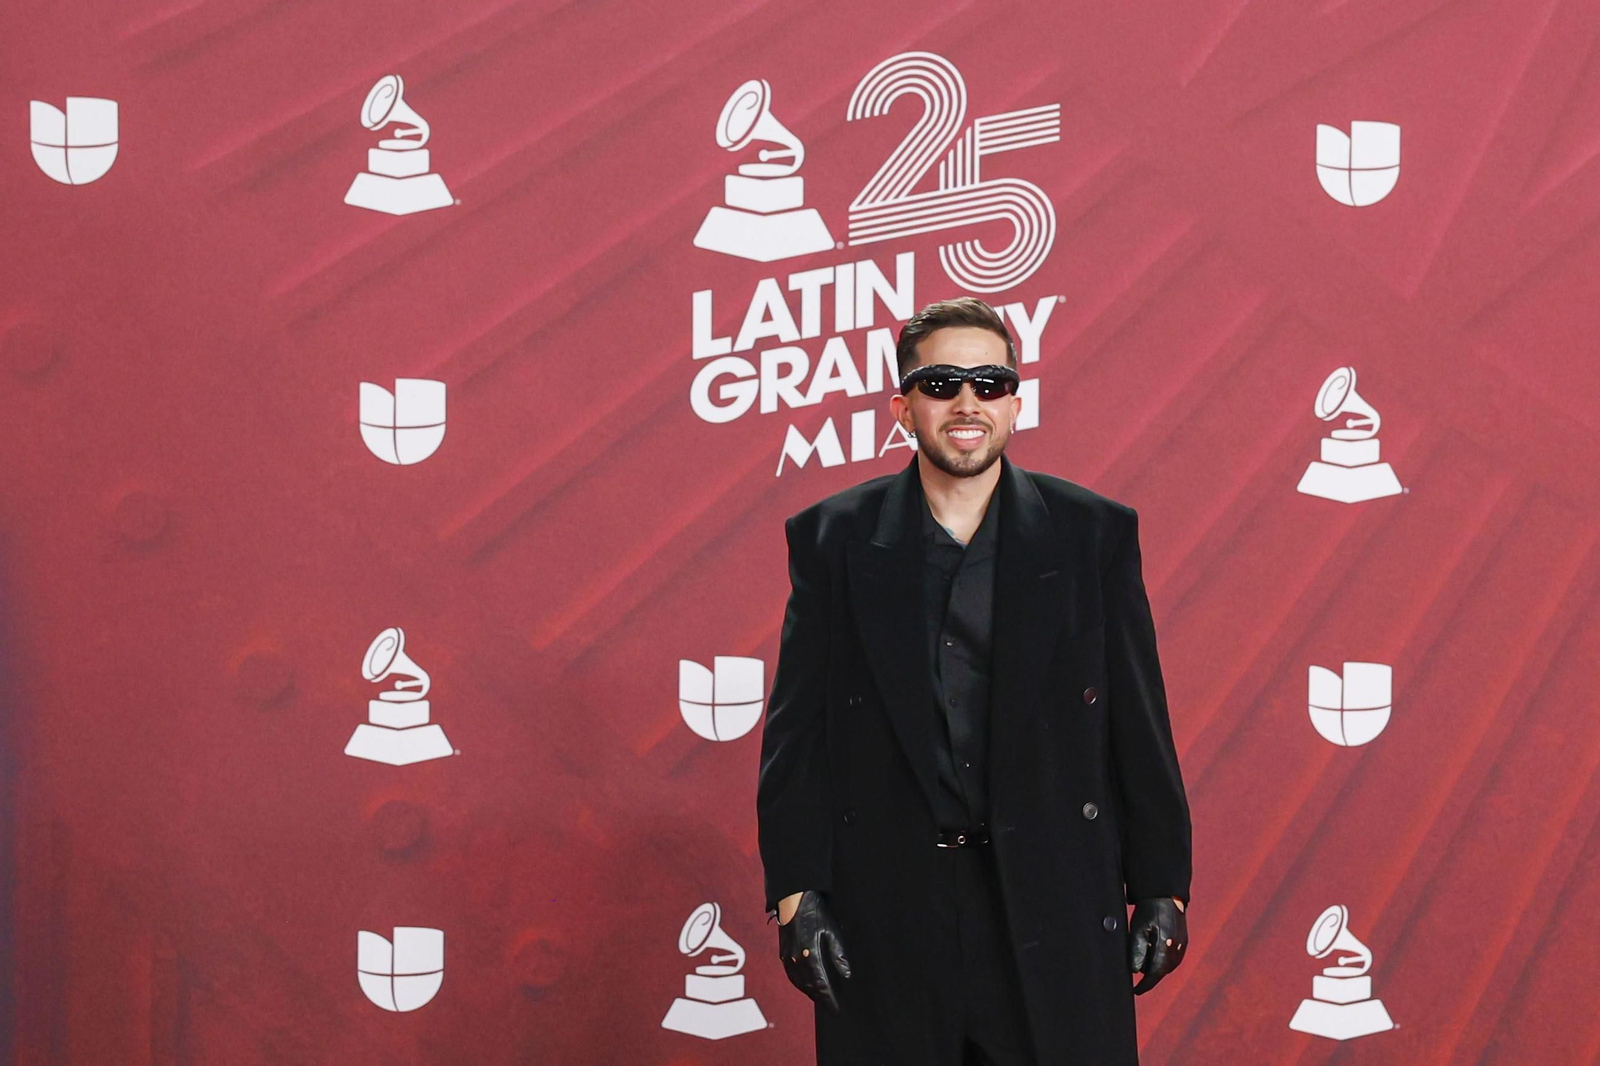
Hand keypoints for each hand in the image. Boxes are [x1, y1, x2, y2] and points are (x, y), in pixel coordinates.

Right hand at [777, 890, 851, 1011]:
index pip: (821, 984)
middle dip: (820, 998)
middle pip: (809, 987)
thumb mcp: (832, 930)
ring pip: (799, 983)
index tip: (836, 1008)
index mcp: (810, 955)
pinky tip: (805, 985)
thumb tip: (846, 974)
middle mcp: (796, 959)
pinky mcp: (783, 952)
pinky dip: (799, 984)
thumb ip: (839, 953)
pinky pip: (791, 975)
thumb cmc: (815, 911)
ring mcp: (787, 957)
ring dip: (809, 993)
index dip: (829, 998)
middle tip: (830, 1007)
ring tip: (820, 999)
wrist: (792, 898)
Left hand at [1128, 897, 1186, 994]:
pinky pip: (1174, 958)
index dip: (1145, 985)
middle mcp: (1177, 948)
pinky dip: (1164, 962)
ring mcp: (1183, 944)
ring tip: (1144, 967)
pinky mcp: (1184, 941)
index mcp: (1165, 945)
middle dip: (1150, 977)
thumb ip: (1137, 950)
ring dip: (1158, 970)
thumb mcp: (1137, 929)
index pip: (1155, 973)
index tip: (1136, 991)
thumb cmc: (1148, 910)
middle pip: (1163, 971)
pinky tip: (1154, 956)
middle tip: (1137, 982)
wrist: (1165, 893)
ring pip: (1169, 966)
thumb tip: (1135, 971)